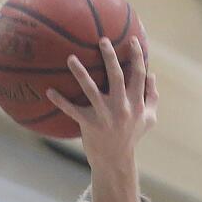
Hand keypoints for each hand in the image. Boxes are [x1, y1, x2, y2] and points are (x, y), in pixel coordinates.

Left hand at [46, 37, 155, 165]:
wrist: (115, 162)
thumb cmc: (131, 137)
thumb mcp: (148, 119)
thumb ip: (152, 97)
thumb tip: (152, 75)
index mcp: (136, 103)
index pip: (139, 74)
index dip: (137, 55)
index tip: (132, 39)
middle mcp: (122, 108)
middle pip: (117, 76)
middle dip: (110, 57)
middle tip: (102, 40)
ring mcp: (105, 116)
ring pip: (91, 90)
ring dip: (80, 73)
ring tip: (71, 58)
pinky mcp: (89, 125)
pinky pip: (72, 110)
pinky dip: (60, 101)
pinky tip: (49, 91)